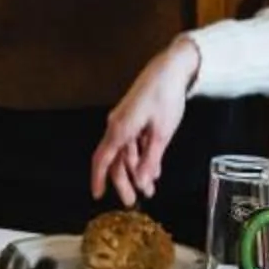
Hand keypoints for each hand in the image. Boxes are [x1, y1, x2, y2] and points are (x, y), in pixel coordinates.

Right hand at [91, 34, 201, 205]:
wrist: (171, 68)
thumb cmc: (165, 97)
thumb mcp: (161, 133)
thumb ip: (150, 160)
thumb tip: (141, 181)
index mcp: (120, 129)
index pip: (102, 159)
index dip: (98, 179)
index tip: (98, 195)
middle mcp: (117, 125)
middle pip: (115, 160)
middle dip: (124, 182)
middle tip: (133, 200)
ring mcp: (125, 121)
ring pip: (126, 153)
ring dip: (136, 171)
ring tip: (149, 188)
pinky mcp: (133, 118)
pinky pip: (133, 143)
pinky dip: (141, 157)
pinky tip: (152, 169)